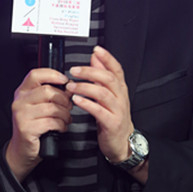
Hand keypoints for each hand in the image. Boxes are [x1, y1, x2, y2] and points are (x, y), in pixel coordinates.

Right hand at [5, 68, 71, 181]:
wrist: (22, 150)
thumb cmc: (34, 126)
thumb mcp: (39, 106)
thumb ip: (50, 95)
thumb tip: (69, 87)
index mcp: (22, 92)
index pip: (36, 74)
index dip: (53, 75)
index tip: (65, 81)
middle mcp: (19, 101)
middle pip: (47, 91)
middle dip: (64, 99)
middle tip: (69, 106)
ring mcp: (21, 115)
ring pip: (52, 107)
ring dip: (65, 114)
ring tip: (67, 119)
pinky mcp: (26, 128)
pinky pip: (51, 122)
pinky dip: (61, 125)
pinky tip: (61, 128)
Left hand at [66, 45, 133, 163]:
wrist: (122, 142)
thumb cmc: (113, 116)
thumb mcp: (109, 94)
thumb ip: (101, 75)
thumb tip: (95, 57)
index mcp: (120, 88)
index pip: (116, 69)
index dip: (107, 58)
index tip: (96, 50)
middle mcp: (121, 97)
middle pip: (108, 79)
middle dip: (90, 72)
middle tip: (74, 70)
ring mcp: (118, 110)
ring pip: (103, 94)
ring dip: (85, 88)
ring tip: (71, 86)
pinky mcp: (112, 123)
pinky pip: (99, 111)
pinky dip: (87, 104)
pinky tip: (76, 100)